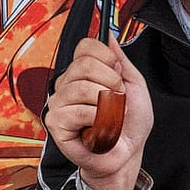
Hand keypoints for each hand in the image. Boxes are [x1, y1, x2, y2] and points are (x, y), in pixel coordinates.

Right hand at [45, 36, 152, 189]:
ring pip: (82, 88)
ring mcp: (58, 103)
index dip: (106, 57)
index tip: (118, 73)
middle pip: (84, 65)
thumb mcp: (134, 86)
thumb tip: (109, 36)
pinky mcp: (55, 123)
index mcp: (82, 73)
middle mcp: (66, 85)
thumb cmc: (129, 124)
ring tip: (110, 117)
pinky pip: (77, 111)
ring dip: (106, 105)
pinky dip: (97, 121)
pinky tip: (99, 129)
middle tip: (118, 99)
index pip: (85, 47)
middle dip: (111, 83)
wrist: (128, 154)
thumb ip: (120, 60)